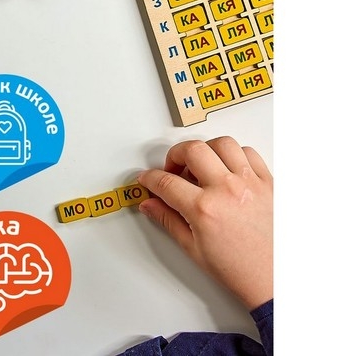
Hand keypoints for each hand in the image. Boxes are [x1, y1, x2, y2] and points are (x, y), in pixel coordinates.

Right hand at [137, 136, 272, 310]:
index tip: (148, 179)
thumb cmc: (241, 271)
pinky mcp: (269, 183)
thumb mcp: (194, 249)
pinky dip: (234, 156)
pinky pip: (249, 153)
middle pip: (192, 150)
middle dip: (175, 155)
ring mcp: (250, 184)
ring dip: (206, 151)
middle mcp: (227, 190)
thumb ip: (168, 220)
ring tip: (201, 166)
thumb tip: (151, 205)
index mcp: (205, 209)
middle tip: (173, 168)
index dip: (150, 178)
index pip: (166, 182)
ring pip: (222, 144)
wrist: (277, 283)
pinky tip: (227, 170)